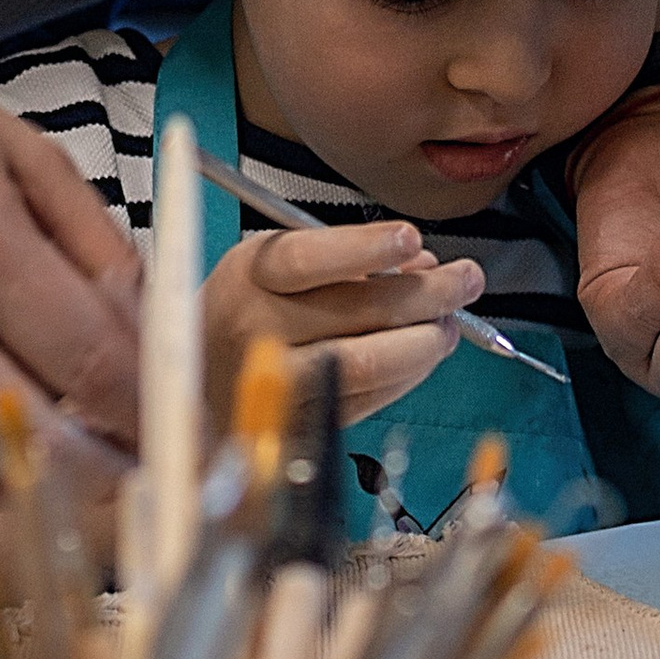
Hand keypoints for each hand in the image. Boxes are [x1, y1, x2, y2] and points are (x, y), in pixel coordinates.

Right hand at [0, 33, 142, 464]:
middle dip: (115, 463)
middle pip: (46, 446)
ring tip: (82, 442)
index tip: (189, 421)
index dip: (154, 405)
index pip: (93, 362)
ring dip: (48, 474)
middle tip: (151, 455)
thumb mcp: (10, 145)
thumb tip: (151, 330)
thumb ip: (92, 239)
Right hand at [201, 220, 471, 431]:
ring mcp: (278, 380)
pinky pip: (368, 397)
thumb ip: (345, 258)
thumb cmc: (246, 311)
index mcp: (248, 275)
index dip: (365, 248)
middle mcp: (258, 328)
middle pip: (355, 312)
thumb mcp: (275, 265)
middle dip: (427, 294)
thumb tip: (423, 263)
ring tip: (451, 323)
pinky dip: (408, 374)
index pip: (308, 259)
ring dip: (426, 341)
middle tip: (467, 279)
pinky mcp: (301, 420)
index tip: (413, 238)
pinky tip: (424, 354)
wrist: (192, 382)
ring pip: (368, 362)